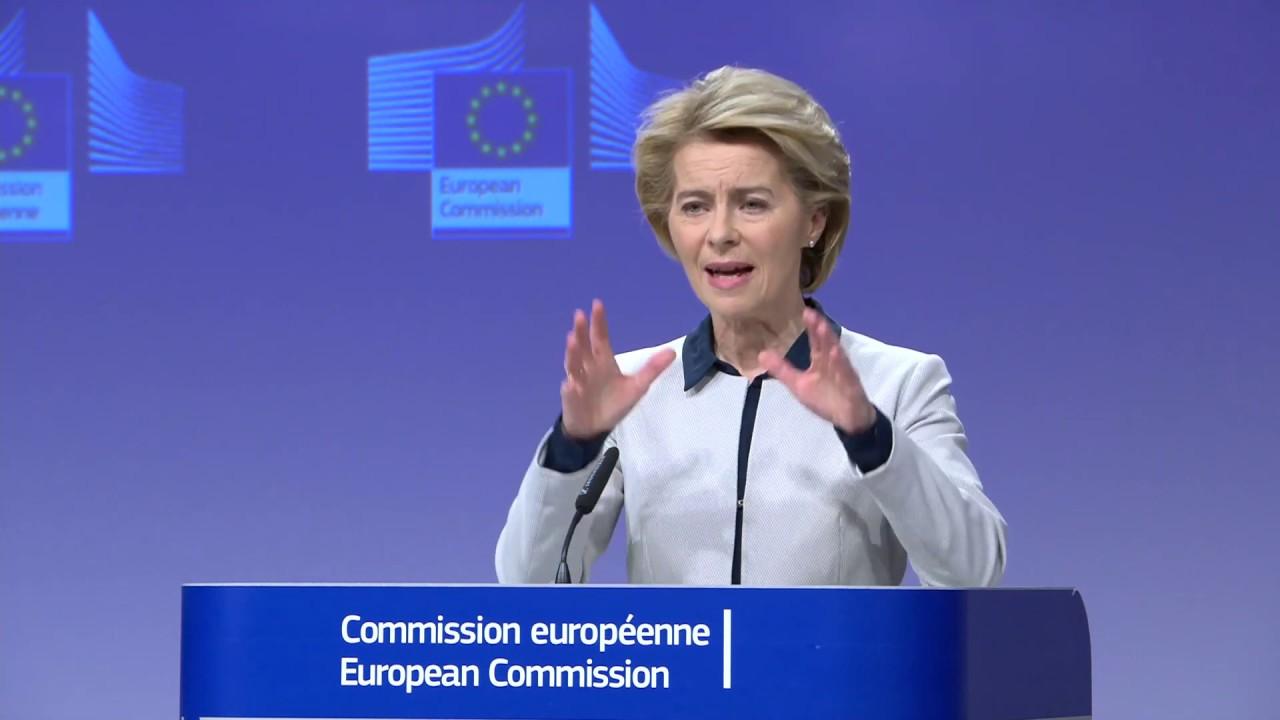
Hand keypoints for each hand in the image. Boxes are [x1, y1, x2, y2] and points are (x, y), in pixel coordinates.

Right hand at [561, 300, 675, 438]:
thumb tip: (672, 351)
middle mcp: (588, 367)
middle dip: (581, 331)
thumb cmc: (613, 403)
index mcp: (603, 361)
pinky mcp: (572, 399)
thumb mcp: (637, 386)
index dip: (599, 322)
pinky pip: (570, 393)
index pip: (600, 338)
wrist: (595, 427)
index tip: (597, 304)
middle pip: (584, 346)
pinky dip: (570, 389)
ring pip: (573, 365)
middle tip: (580, 315)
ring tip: (572, 340)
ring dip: (572, 353)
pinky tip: (571, 384)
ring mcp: (578, 382)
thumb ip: (652, 369)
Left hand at [759, 308, 875, 433]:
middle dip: (819, 328)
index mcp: (821, 361)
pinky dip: (841, 365)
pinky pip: (846, 375)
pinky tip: (835, 354)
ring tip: (822, 327)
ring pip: (836, 354)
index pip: (816, 341)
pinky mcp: (851, 386)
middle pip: (826, 343)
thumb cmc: (825, 399)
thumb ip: (782, 369)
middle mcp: (833, 363)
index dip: (811, 327)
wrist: (849, 419)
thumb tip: (761, 354)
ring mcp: (843, 373)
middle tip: (810, 312)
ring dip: (830, 341)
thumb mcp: (799, 384)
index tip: (805, 311)